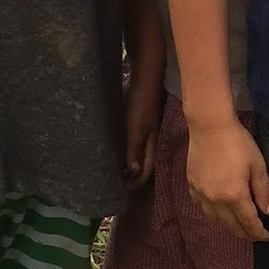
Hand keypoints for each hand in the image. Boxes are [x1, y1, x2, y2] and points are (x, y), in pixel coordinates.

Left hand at [124, 73, 163, 190]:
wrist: (145, 78)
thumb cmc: (141, 104)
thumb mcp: (136, 127)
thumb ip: (135, 148)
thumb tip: (132, 172)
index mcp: (152, 144)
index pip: (146, 170)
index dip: (136, 182)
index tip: (122, 191)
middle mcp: (151, 140)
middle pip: (144, 164)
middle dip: (133, 177)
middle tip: (117, 184)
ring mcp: (146, 130)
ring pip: (139, 154)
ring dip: (129, 164)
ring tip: (115, 171)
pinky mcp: (140, 122)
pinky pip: (134, 143)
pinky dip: (127, 151)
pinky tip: (117, 150)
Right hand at [188, 117, 268, 240]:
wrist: (209, 126)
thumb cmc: (238, 142)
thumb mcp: (257, 165)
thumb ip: (262, 191)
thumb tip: (267, 212)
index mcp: (234, 195)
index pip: (248, 222)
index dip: (258, 232)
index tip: (266, 237)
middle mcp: (216, 200)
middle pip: (231, 225)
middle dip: (245, 233)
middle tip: (255, 235)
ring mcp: (202, 194)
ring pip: (215, 220)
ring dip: (229, 227)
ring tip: (239, 227)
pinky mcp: (192, 186)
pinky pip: (203, 208)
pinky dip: (214, 215)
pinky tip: (219, 212)